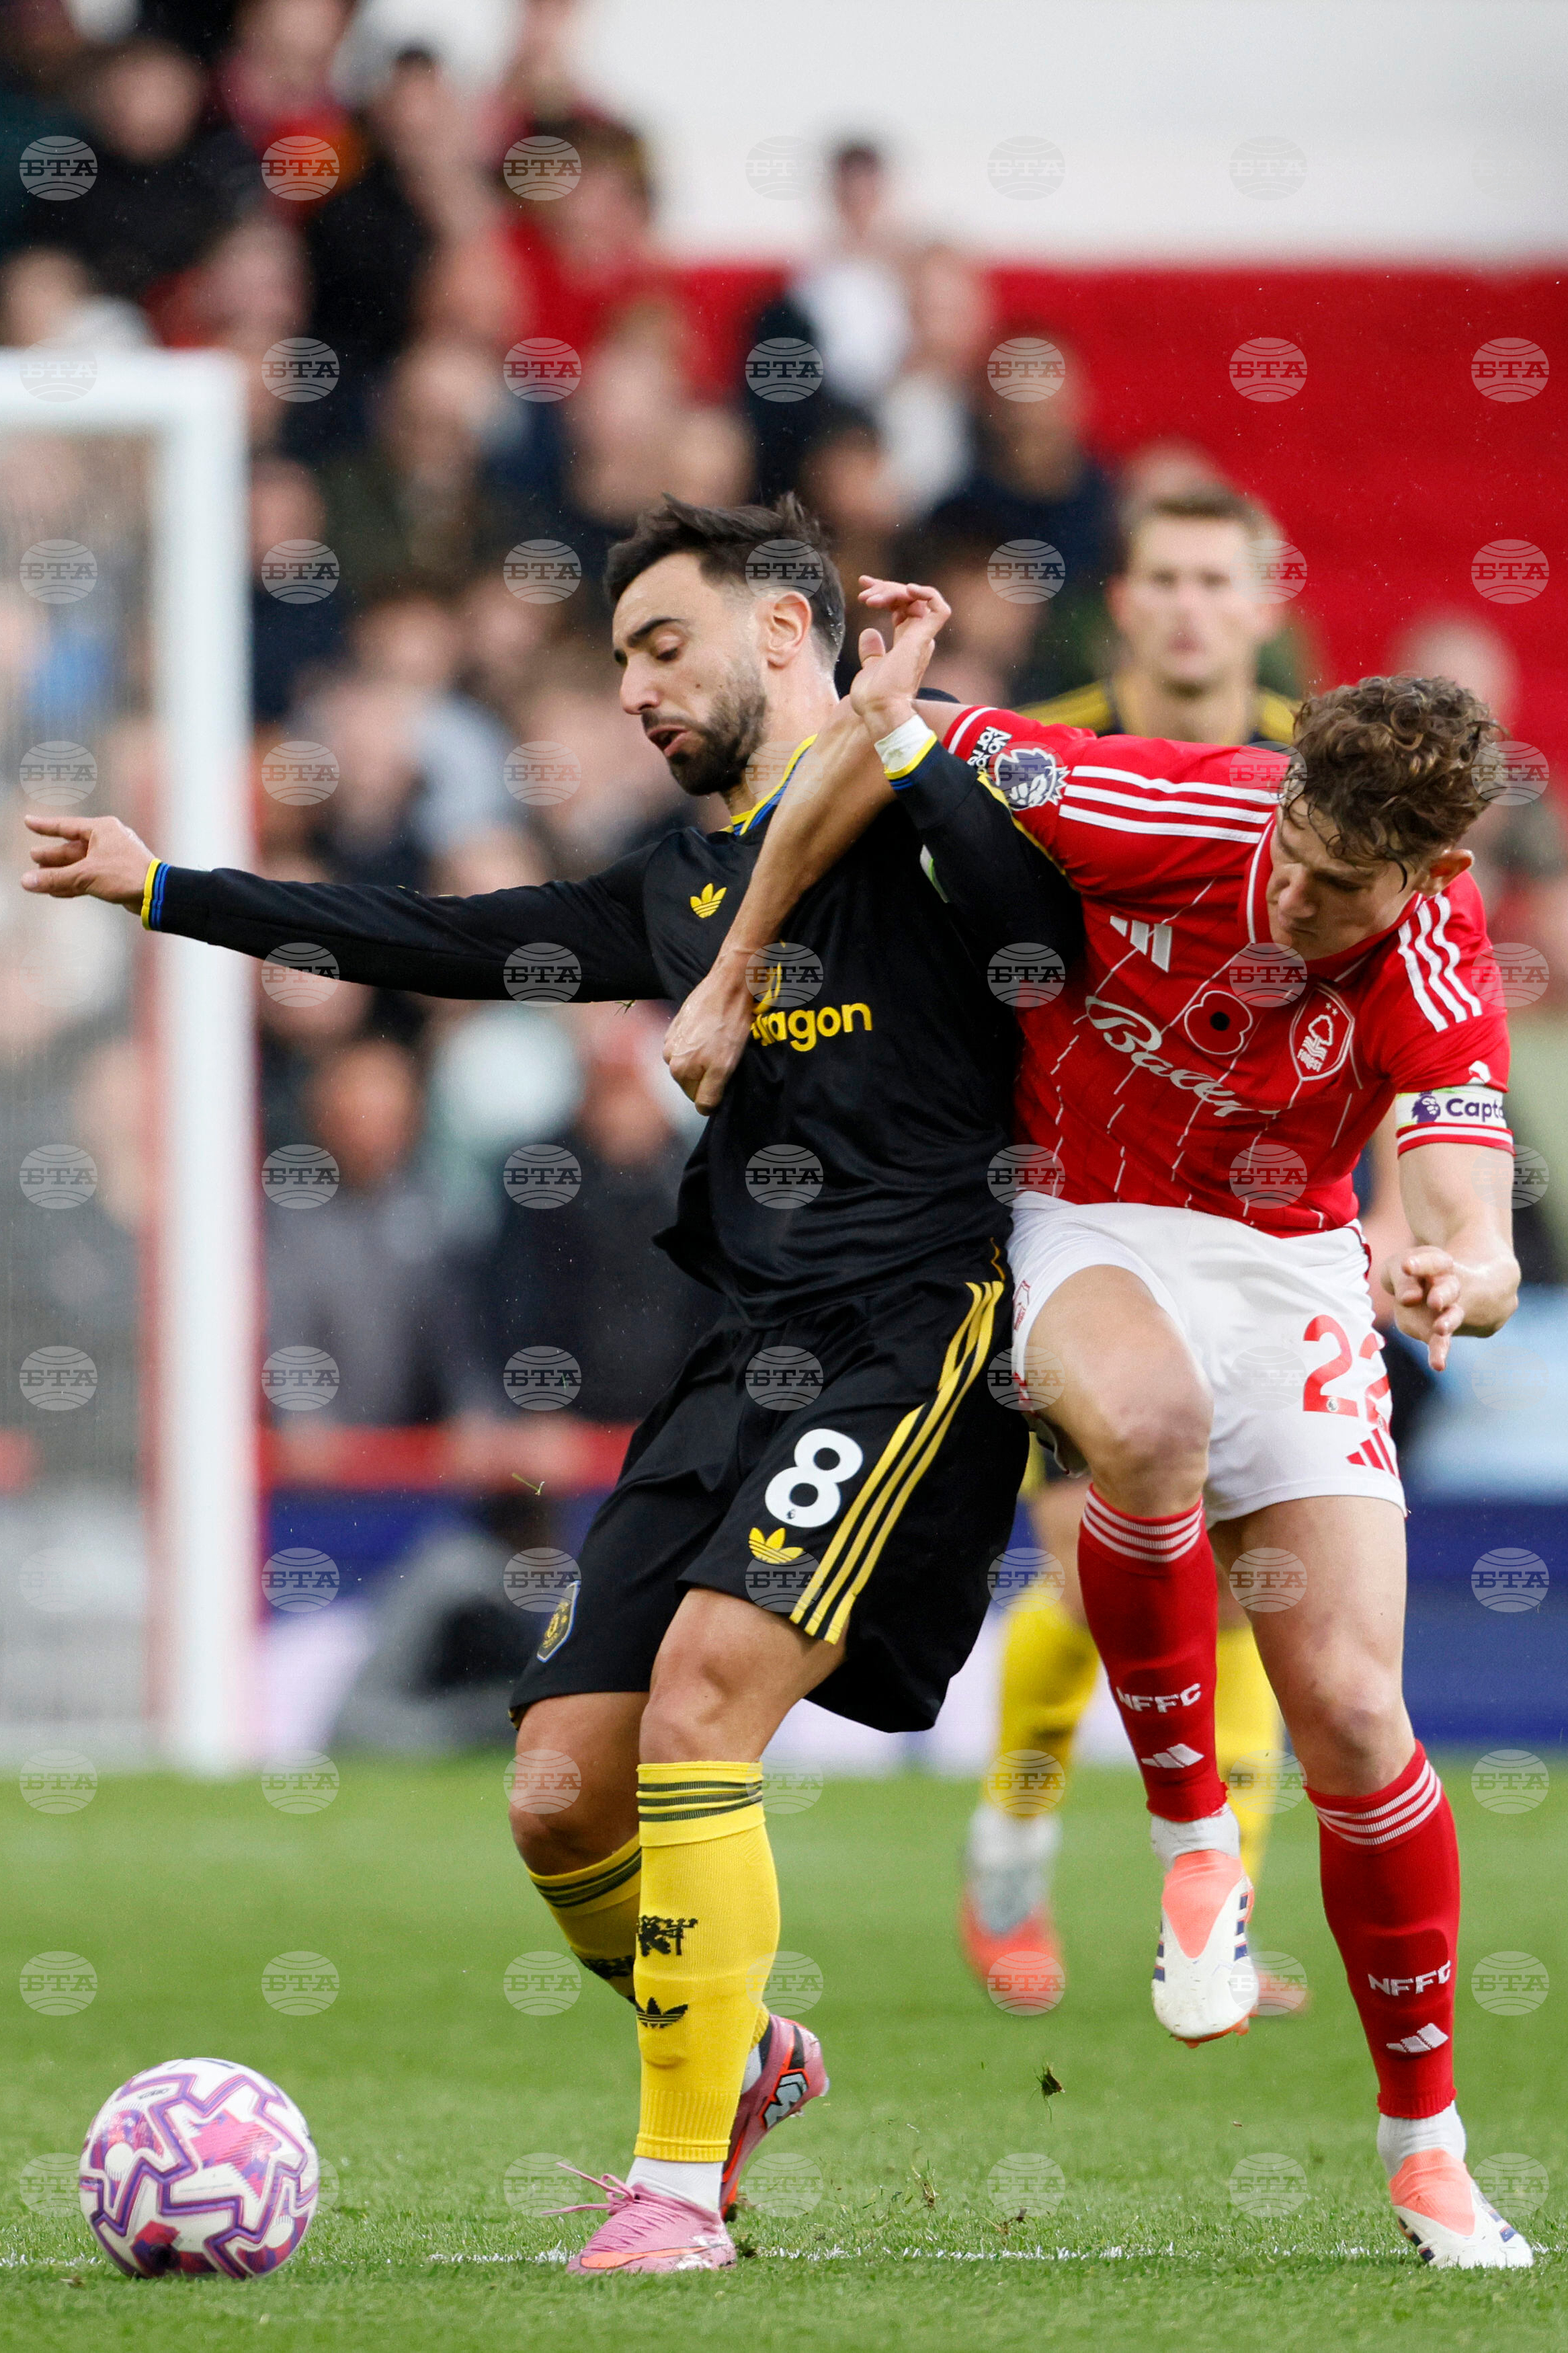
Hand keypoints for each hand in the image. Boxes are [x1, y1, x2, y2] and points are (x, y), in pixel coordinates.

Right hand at [21, 813, 156, 908]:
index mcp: (102, 829)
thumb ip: (54, 878)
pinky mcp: (116, 876)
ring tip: (39, 878)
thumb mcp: (85, 875)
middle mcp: (108, 840)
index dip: (45, 826)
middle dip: (52, 855)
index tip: (28, 822)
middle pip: (72, 848)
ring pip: (80, 865)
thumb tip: (27, 881)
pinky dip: (73, 884)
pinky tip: (56, 892)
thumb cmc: (125, 875)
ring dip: (60, 872)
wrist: (157, 893)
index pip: (66, 826)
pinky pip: (89, 877)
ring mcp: (113, 859)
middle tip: (33, 857)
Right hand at [664, 946, 756, 1113]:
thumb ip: (710, 1093)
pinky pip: (688, 1044)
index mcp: (679, 1070)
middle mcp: (669, 1056)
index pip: (697, 1099)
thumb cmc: (730, 1025)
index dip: (715, 1092)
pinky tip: (713, 1032)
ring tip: (721, 1044)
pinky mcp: (677, 1023)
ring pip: (690, 1062)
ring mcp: (671, 1038)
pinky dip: (700, 1043)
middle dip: (708, 1075)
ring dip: (704, 1059)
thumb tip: (704, 1110)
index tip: (727, 1077)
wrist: (728, 985)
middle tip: (726, 1059)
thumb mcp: (725, 1067)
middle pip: (691, 1081)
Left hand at [850, 578, 950, 738]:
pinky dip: (927, 594)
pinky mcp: (923, 640)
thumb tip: (869, 633)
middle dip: (885, 587)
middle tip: (863, 589)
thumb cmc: (874, 698)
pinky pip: (938, 609)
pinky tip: (907, 590)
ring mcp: (921, 639)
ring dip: (893, 591)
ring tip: (870, 599)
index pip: (902, 608)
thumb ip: (872, 652)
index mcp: (908, 643)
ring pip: (918, 599)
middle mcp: (918, 639)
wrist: (880, 710)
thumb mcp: (870, 667)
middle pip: (908, 600)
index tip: (863, 588)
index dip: (886, 593)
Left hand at [1380, 1244, 1468, 1370]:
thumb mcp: (1400, 1266)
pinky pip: (1441, 1343)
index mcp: (1439, 1264)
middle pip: (1449, 1288)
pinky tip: (1438, 1365)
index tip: (1407, 1266)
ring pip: (1452, 1316)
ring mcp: (1448, 1311)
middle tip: (1435, 1301)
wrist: (1437, 1292)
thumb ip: (1402, 1279)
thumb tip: (1409, 1299)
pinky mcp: (1439, 1332)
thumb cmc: (1413, 1276)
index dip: (1421, 1263)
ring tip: (1440, 1328)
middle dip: (1443, 1294)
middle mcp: (1449, 1287)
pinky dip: (1439, 1353)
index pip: (1432, 1261)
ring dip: (1447, 1323)